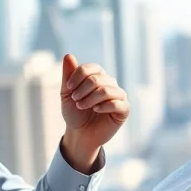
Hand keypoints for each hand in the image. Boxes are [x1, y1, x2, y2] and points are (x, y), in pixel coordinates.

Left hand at [60, 54, 128, 169]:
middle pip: (97, 79)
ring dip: (90, 99)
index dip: (77, 75)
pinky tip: (96, 110)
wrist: (80, 134)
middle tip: (76, 100)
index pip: (91, 68)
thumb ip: (68, 75)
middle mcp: (110, 83)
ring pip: (106, 90)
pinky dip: (104, 106)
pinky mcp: (124, 110)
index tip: (68, 88)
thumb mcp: (67, 94)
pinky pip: (118, 103)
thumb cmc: (74, 113)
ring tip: (81, 106)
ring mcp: (118, 96)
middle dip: (82, 90)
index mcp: (98, 76)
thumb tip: (68, 55)